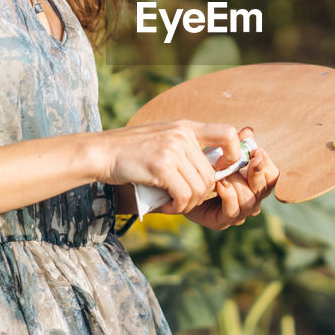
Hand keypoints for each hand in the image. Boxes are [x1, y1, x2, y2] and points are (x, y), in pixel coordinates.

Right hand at [90, 119, 241, 213]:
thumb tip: (211, 173)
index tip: (222, 171)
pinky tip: (167, 206)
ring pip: (200, 188)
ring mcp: (172, 150)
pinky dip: (178, 206)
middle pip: (211, 174)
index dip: (233, 155)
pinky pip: (184, 195)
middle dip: (201, 194)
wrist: (101, 152)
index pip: (228, 133)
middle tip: (184, 200)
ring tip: (174, 204)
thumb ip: (185, 149)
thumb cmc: (130, 151)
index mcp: (186, 127)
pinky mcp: (161, 166)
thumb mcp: (162, 139)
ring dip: (189, 203)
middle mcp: (183, 135)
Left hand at [184, 127, 280, 229]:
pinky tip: (219, 184)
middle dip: (257, 172)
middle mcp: (250, 199)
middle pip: (264, 189)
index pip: (271, 175)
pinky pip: (232, 211)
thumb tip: (249, 131)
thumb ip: (234, 143)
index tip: (257, 151)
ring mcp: (238, 212)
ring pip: (249, 200)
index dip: (267, 164)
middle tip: (251, 158)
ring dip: (238, 183)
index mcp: (254, 182)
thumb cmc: (201, 166)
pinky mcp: (222, 221)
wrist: (177, 183)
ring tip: (224, 172)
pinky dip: (228, 196)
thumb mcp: (219, 152)